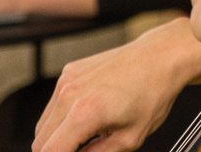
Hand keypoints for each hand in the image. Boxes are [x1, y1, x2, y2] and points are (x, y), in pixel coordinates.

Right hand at [33, 18, 200, 151]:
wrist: (161, 57)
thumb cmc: (152, 94)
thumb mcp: (129, 139)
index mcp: (84, 113)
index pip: (48, 151)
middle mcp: (69, 93)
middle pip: (40, 141)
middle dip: (59, 150)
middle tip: (83, 150)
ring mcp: (67, 79)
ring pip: (44, 124)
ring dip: (58, 135)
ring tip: (88, 134)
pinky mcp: (69, 71)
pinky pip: (54, 104)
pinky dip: (63, 116)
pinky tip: (88, 114)